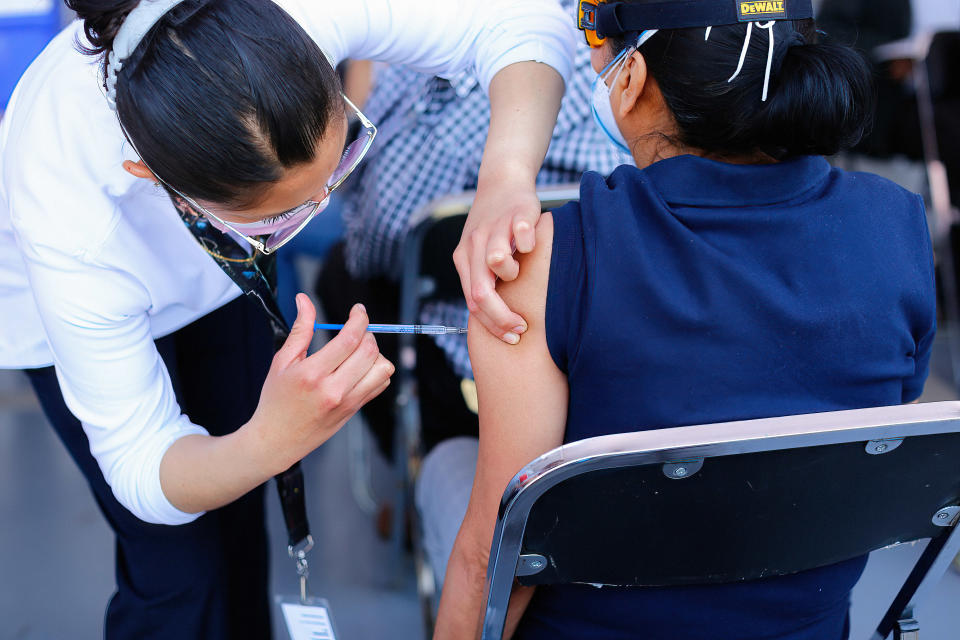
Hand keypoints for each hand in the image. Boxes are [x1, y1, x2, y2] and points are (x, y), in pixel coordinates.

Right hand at [247, 294, 393, 473]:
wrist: (277, 440)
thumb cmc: (276, 400)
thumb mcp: (282, 361)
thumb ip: (300, 329)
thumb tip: (304, 300)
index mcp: (312, 374)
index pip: (349, 339)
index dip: (359, 319)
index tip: (358, 310)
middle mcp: (334, 389)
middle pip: (370, 351)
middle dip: (367, 333)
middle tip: (355, 330)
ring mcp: (348, 402)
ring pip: (382, 368)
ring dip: (375, 353)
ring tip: (358, 351)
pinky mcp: (355, 409)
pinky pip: (381, 384)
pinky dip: (377, 370)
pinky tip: (360, 367)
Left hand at [453, 172, 540, 343]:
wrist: (502, 181)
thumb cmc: (494, 226)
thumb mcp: (479, 254)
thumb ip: (483, 280)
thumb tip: (495, 322)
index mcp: (464, 259)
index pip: (473, 303)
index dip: (492, 325)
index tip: (511, 336)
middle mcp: (474, 245)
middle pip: (482, 292)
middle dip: (502, 317)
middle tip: (520, 327)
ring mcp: (494, 228)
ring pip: (497, 262)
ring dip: (513, 274)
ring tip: (521, 269)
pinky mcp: (517, 213)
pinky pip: (521, 234)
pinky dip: (529, 245)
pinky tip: (532, 246)